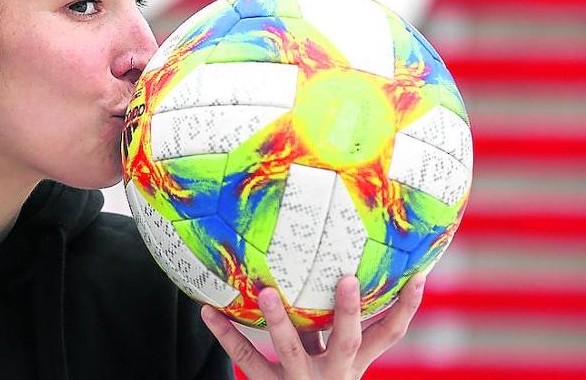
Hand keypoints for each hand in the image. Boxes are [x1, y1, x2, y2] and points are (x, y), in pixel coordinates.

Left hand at [199, 273, 425, 379]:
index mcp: (354, 361)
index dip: (408, 306)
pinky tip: (206, 309)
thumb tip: (338, 259)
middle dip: (348, 310)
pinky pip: (245, 357)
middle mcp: (334, 371)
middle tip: (346, 278)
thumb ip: (335, 321)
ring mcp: (300, 379)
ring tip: (266, 291)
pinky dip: (225, 333)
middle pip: (347, 339)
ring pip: (290, 349)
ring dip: (279, 319)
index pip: (390, 333)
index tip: (420, 274)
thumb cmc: (318, 376)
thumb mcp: (336, 356)